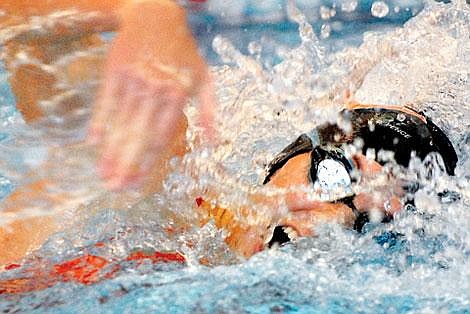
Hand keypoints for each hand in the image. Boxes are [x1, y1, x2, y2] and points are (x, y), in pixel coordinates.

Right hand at [88, 1, 214, 189]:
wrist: (156, 16)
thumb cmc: (183, 54)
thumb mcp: (205, 79)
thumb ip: (210, 112)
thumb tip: (215, 143)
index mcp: (178, 95)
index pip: (161, 137)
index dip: (149, 163)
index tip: (139, 184)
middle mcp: (155, 90)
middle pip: (138, 135)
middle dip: (127, 165)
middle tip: (116, 189)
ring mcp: (133, 80)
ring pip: (121, 122)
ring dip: (111, 151)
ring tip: (103, 174)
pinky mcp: (115, 71)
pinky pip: (105, 102)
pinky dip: (99, 122)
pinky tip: (93, 142)